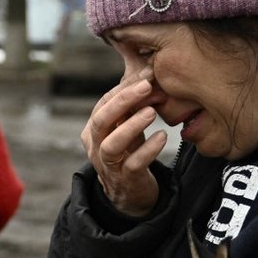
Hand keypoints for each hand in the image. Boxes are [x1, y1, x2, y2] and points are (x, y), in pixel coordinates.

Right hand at [81, 68, 167, 216]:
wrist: (130, 193)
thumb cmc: (129, 152)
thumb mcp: (126, 126)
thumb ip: (131, 103)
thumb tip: (144, 63)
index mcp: (94, 129)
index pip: (103, 104)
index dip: (123, 88)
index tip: (146, 73)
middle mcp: (96, 146)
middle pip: (101, 120)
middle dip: (123, 101)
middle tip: (146, 85)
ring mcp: (108, 165)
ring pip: (112, 144)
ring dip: (132, 126)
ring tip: (152, 111)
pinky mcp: (125, 180)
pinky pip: (133, 164)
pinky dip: (148, 149)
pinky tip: (163, 136)